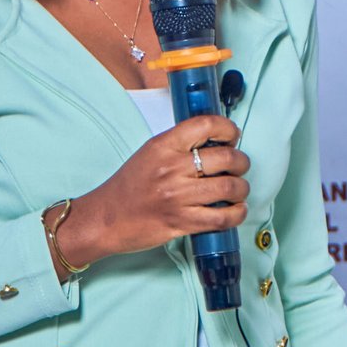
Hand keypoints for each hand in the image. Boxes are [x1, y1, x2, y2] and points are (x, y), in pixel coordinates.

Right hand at [55, 115, 248, 271]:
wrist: (106, 218)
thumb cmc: (128, 187)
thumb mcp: (150, 153)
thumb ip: (179, 144)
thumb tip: (215, 140)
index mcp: (163, 145)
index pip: (206, 125)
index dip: (228, 129)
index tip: (233, 136)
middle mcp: (172, 168)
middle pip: (226, 157)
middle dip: (241, 162)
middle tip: (239, 166)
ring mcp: (178, 196)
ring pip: (229, 187)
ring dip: (241, 188)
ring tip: (238, 189)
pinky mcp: (182, 222)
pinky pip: (222, 217)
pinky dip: (237, 214)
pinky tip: (236, 210)